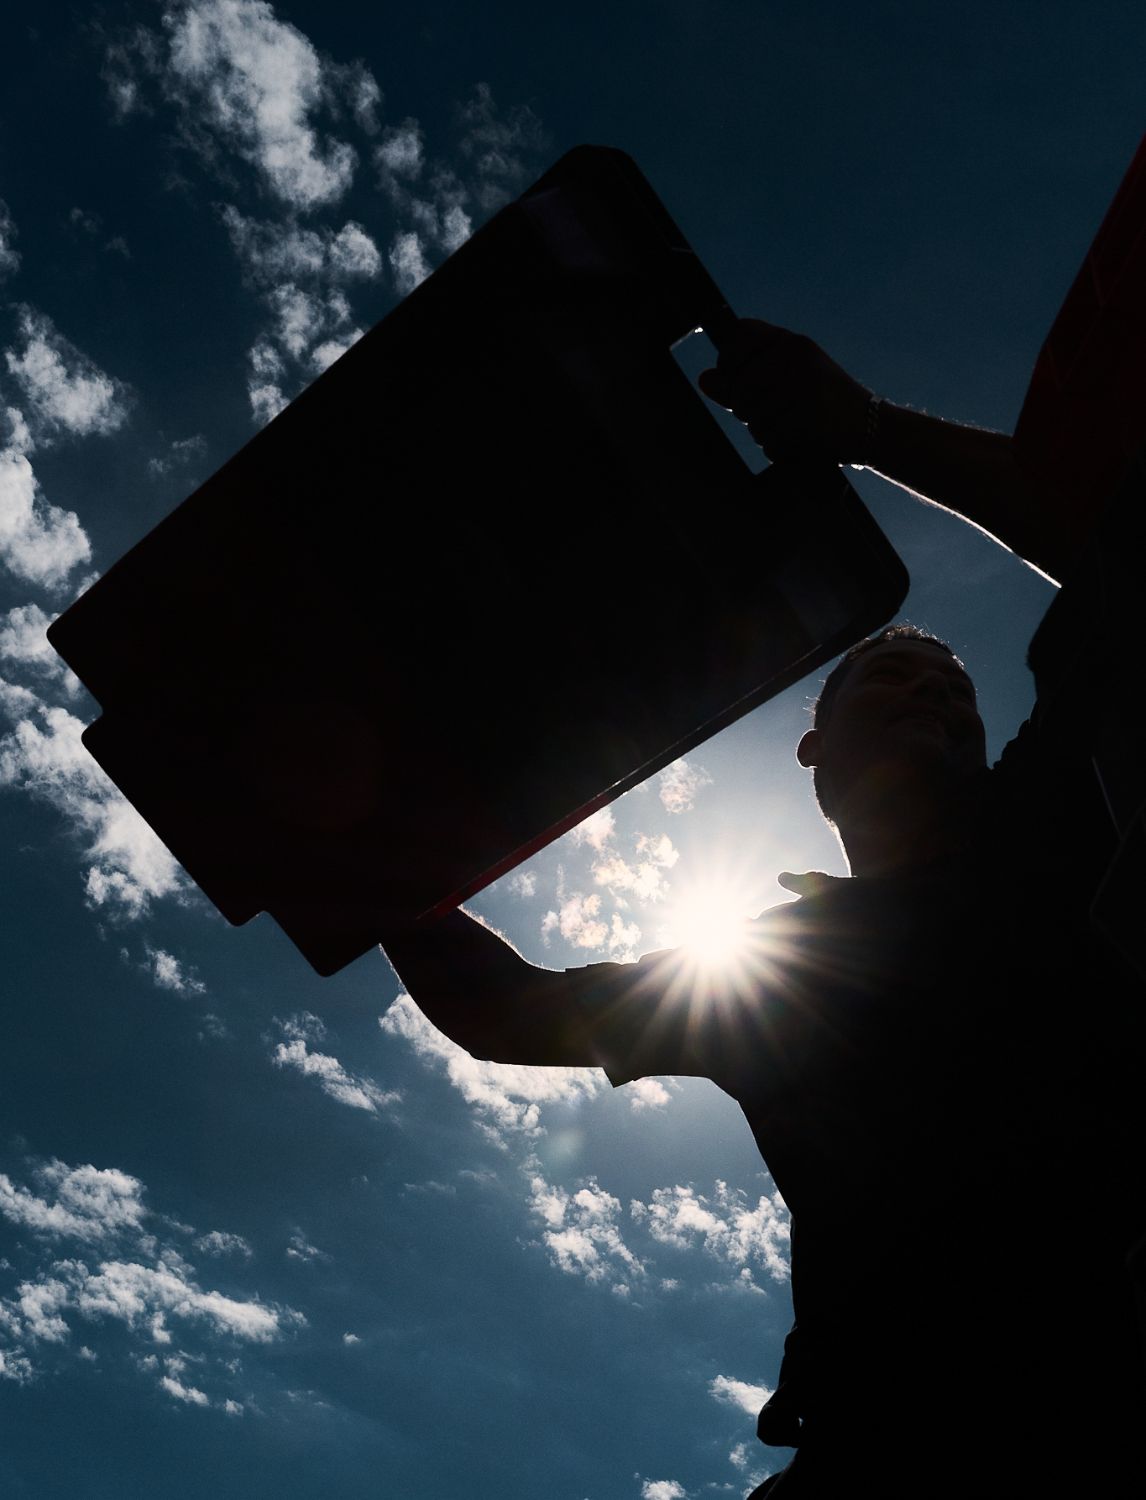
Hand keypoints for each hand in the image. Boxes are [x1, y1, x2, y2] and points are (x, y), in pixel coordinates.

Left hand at [698, 319, 871, 462]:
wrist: (871, 428)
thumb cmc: (825, 404)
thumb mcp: (789, 380)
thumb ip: (744, 380)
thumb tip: (704, 379)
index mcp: (792, 343)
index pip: (738, 335)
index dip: (728, 359)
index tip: (735, 375)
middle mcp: (794, 360)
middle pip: (737, 384)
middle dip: (746, 406)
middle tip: (778, 411)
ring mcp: (798, 389)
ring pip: (749, 415)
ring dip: (763, 429)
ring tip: (793, 424)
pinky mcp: (802, 420)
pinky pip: (766, 439)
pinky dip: (778, 446)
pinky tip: (800, 439)